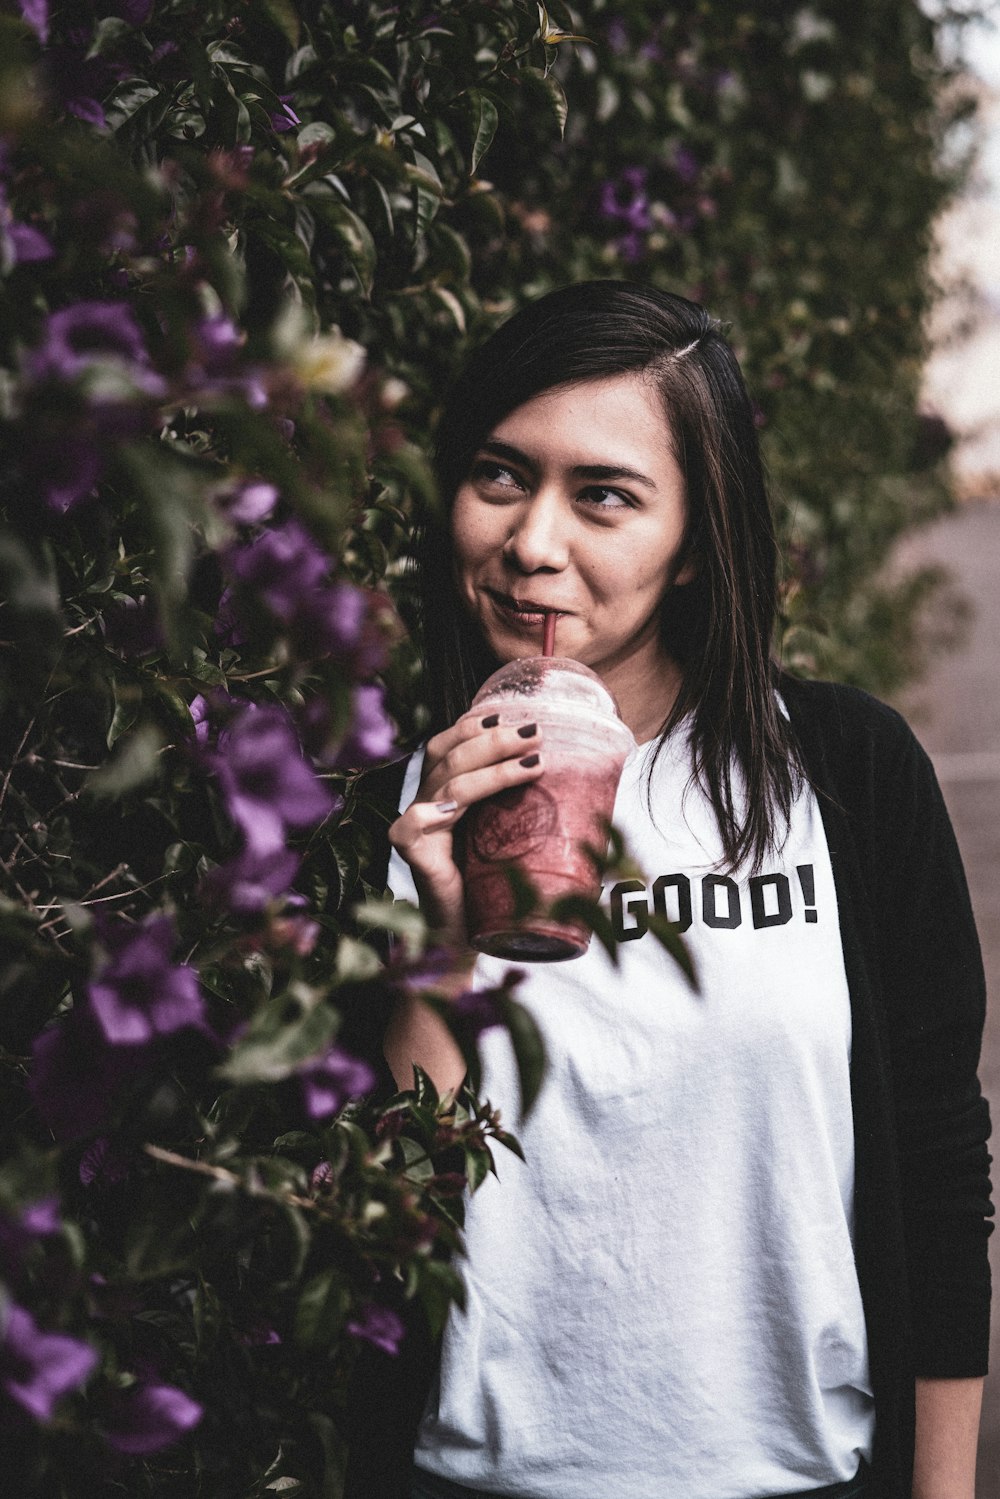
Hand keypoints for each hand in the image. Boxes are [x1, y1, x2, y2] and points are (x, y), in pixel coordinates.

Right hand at [388, 710, 542, 947]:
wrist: (466, 937)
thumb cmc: (490, 887)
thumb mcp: (509, 836)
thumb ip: (522, 807)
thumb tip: (576, 780)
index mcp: (442, 794)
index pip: (446, 746)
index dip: (472, 726)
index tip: (510, 715)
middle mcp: (425, 805)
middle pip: (450, 757)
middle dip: (494, 740)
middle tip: (535, 734)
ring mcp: (416, 828)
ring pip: (448, 785)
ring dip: (491, 769)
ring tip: (533, 762)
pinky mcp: (411, 855)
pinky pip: (412, 825)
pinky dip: (430, 812)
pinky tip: (450, 810)